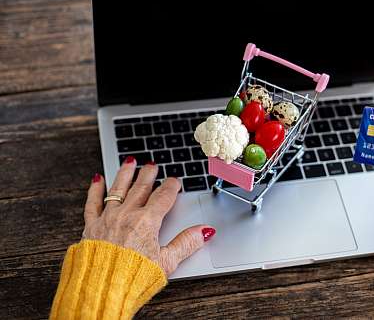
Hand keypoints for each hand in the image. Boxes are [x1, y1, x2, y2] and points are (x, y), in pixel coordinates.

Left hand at [82, 157, 215, 276]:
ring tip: (130, 163)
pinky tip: (98, 179)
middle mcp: (127, 215)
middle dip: (149, 174)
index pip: (163, 197)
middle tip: (153, 165)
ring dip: (125, 174)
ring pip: (118, 189)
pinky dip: (95, 190)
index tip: (174, 181)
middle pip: (141, 188)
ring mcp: (107, 218)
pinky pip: (92, 203)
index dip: (171, 186)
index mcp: (147, 222)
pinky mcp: (91, 227)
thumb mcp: (167, 262)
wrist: (102, 288)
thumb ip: (186, 243)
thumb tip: (204, 232)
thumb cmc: (133, 278)